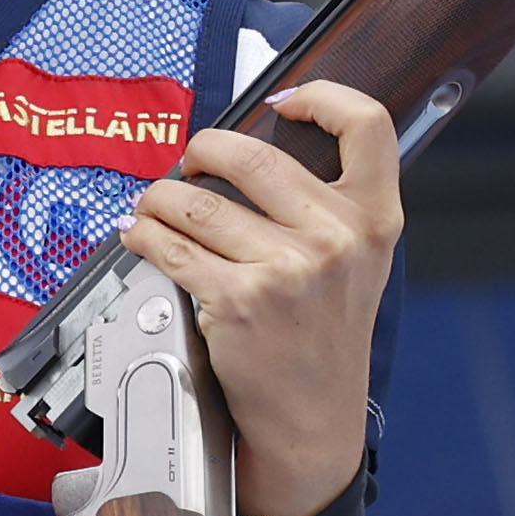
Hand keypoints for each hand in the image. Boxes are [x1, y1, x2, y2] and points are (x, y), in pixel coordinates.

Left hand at [120, 81, 401, 515]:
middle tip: (190, 161)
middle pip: (252, 154)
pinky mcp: (238, 301)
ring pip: (197, 202)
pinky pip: (172, 246)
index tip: (285, 102)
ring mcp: (288, 270)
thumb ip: (326, 205)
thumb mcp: (355, 263)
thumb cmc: (324, 336)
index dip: (324, 97)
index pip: (367, 126)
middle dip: (203, 150)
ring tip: (154, 205)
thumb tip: (252, 150)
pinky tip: (141, 235)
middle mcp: (336, 238)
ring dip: (161, 198)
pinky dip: (145, 235)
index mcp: (373, 220)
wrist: (313, 419)